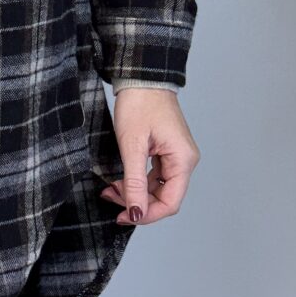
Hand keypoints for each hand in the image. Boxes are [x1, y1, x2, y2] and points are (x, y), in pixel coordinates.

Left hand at [101, 85, 197, 225]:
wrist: (141, 79)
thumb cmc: (140, 104)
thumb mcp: (132, 146)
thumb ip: (134, 182)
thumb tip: (136, 212)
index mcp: (183, 160)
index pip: (170, 203)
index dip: (147, 214)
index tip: (123, 217)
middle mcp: (184, 161)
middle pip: (164, 198)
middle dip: (137, 204)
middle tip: (111, 199)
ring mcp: (176, 157)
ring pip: (157, 190)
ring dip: (135, 194)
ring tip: (111, 190)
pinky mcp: (167, 153)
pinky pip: (154, 178)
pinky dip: (137, 183)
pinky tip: (119, 182)